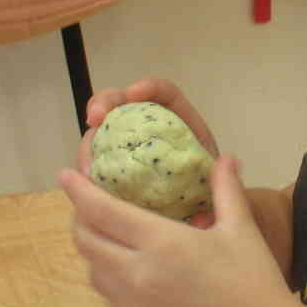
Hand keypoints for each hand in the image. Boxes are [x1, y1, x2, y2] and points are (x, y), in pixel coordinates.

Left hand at [60, 154, 292, 306]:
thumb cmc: (252, 280)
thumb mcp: (241, 229)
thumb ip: (226, 190)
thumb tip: (226, 158)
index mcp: (160, 242)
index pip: (101, 210)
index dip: (78, 190)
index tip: (65, 174)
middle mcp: (136, 272)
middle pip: (86, 240)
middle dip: (80, 217)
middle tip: (89, 203)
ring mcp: (134, 303)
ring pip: (92, 269)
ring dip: (91, 248)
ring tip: (105, 234)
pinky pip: (107, 295)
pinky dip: (105, 275)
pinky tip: (123, 267)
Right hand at [79, 79, 220, 230]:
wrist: (200, 218)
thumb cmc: (211, 196)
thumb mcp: (222, 190)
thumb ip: (219, 192)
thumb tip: (204, 211)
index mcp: (179, 123)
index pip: (163, 94)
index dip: (148, 88)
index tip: (135, 93)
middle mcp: (146, 131)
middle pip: (120, 105)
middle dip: (103, 104)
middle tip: (95, 118)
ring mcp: (124, 151)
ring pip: (100, 136)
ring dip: (89, 145)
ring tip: (88, 166)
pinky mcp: (110, 175)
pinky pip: (92, 168)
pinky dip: (85, 173)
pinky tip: (84, 185)